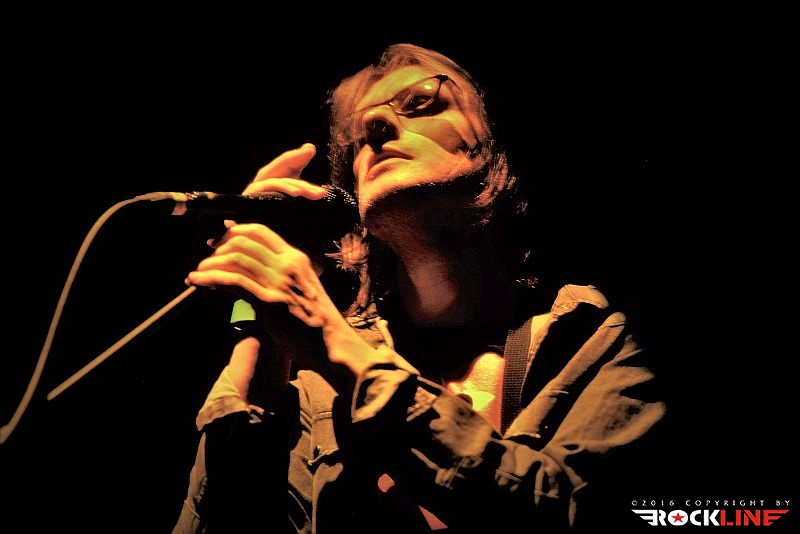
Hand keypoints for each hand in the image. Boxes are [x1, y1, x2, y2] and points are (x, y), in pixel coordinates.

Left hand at [187, 143, 380, 380]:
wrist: (332, 344)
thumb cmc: (317, 321)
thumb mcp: (303, 288)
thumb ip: (284, 276)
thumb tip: (257, 273)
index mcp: (296, 258)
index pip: (260, 231)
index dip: (234, 231)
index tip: (218, 241)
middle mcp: (287, 265)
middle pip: (243, 242)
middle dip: (217, 248)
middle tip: (205, 260)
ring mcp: (278, 283)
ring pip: (235, 260)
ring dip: (209, 265)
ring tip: (197, 273)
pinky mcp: (269, 302)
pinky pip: (233, 282)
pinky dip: (210, 279)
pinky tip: (196, 281)